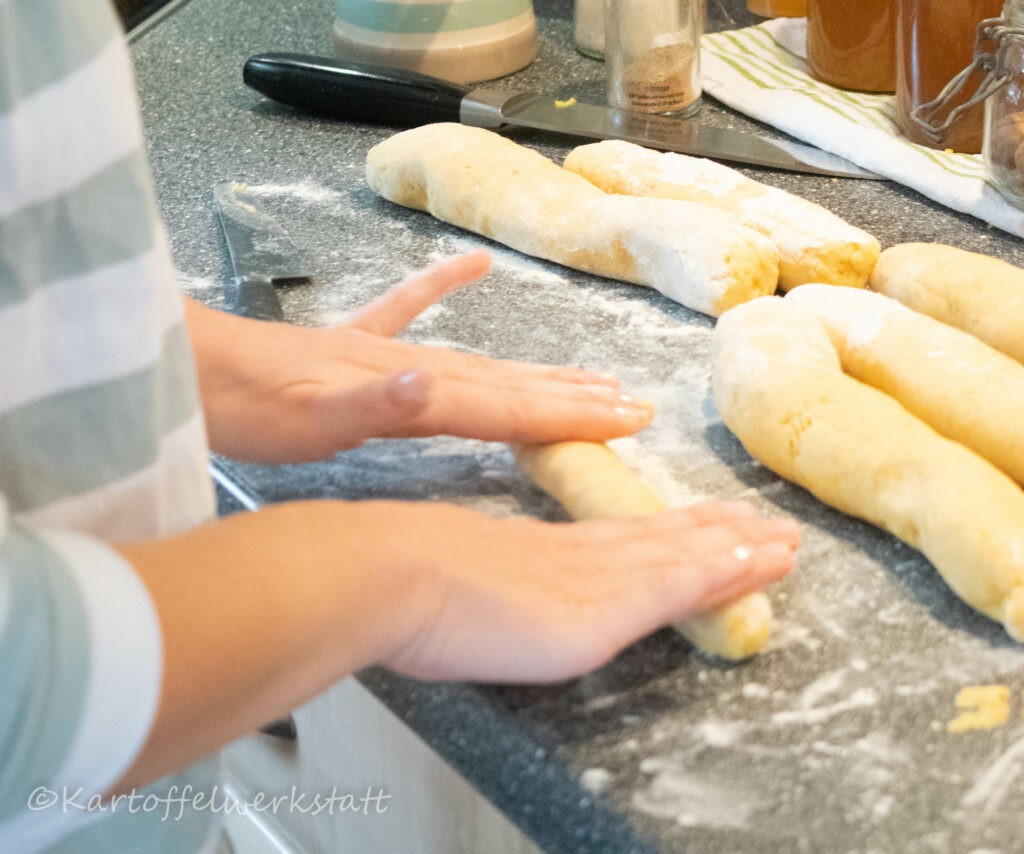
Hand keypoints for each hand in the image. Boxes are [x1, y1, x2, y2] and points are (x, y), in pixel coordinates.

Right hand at [113, 496, 796, 789]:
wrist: (394, 575)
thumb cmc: (404, 581)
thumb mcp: (454, 583)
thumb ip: (488, 589)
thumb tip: (491, 598)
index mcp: (548, 550)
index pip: (626, 537)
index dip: (673, 529)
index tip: (709, 519)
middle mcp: (582, 555)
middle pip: (666, 538)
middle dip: (721, 533)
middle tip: (767, 524)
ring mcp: (597, 578)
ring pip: (687, 556)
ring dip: (740, 549)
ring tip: (784, 541)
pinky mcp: (606, 607)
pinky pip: (683, 584)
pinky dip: (728, 573)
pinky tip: (765, 564)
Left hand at [186, 249, 653, 461]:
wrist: (191, 370)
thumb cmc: (249, 409)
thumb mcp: (311, 423)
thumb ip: (375, 403)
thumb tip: (440, 383)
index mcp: (415, 392)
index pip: (510, 404)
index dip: (570, 414)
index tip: (627, 420)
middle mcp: (416, 368)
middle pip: (512, 381)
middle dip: (576, 396)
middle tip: (634, 403)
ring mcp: (388, 353)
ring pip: (483, 362)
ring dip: (540, 369)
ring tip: (590, 372)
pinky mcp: (357, 348)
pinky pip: (409, 311)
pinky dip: (441, 285)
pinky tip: (472, 264)